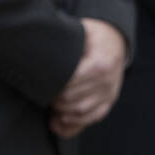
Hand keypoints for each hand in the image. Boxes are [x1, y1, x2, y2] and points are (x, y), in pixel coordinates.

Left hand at [51, 18, 127, 137]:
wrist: (115, 41)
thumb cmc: (92, 36)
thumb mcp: (81, 31)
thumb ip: (65, 43)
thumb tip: (41, 50)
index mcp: (100, 64)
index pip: (70, 81)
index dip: (53, 84)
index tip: (40, 81)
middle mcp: (107, 82)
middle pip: (73, 98)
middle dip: (53, 97)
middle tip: (40, 92)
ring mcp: (109, 94)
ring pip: (81, 111)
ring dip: (61, 112)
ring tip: (47, 105)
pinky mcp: (108, 102)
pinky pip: (92, 118)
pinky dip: (74, 123)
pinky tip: (58, 121)